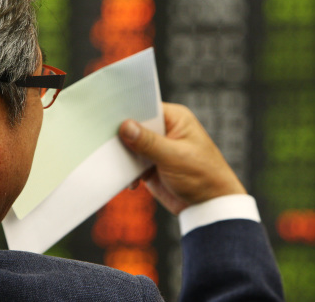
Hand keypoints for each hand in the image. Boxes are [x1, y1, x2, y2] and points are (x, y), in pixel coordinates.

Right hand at [118, 102, 245, 214]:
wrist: (209, 206)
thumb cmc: (203, 176)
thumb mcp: (174, 157)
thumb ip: (148, 142)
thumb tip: (125, 126)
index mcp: (175, 118)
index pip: (146, 107)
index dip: (128, 111)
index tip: (108, 116)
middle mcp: (165, 130)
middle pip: (135, 126)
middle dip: (122, 134)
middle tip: (105, 140)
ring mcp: (156, 148)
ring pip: (130, 145)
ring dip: (123, 155)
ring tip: (114, 162)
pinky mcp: (150, 165)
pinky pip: (131, 163)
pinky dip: (127, 171)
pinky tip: (131, 182)